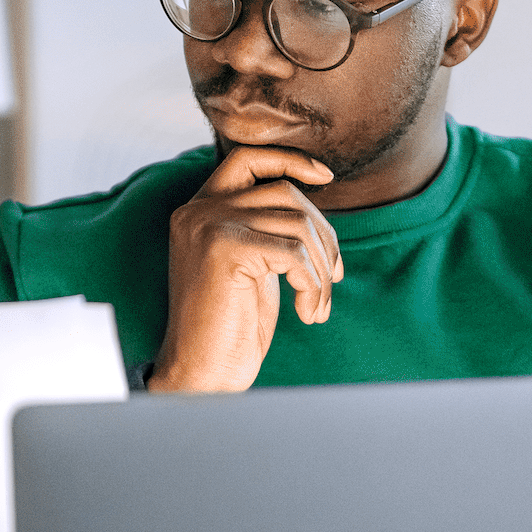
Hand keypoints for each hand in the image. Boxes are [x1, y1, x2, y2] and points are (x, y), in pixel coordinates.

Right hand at [147, 145, 344, 393]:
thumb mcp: (252, 265)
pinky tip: (308, 313)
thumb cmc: (231, 327)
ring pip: (296, 224)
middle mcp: (198, 210)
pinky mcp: (223, 249)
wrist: (202, 373)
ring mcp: (207, 225)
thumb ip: (268, 228)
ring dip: (321, 269)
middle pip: (285, 193)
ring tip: (317, 306)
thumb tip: (315, 203)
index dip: (290, 159)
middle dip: (323, 234)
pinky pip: (294, 254)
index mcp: (200, 209)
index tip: (325, 176)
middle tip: (333, 277)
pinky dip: (314, 285)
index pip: (248, 158)